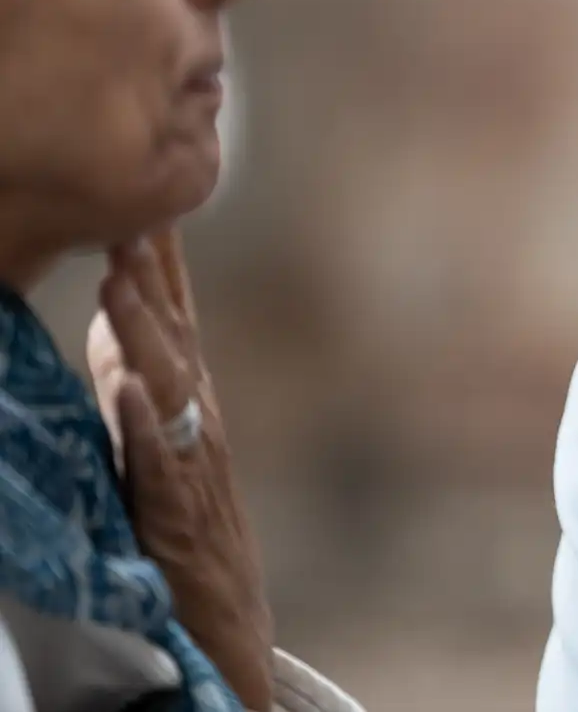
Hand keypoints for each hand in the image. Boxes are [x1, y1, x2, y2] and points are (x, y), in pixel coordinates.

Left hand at [87, 230, 275, 711]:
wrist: (224, 608)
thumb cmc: (186, 521)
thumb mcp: (160, 433)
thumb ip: (141, 374)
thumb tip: (119, 313)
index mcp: (192, 395)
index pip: (178, 316)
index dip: (164, 262)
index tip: (151, 204)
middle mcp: (200, 416)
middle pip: (177, 337)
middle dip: (155, 280)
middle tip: (134, 223)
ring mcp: (192, 460)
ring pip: (168, 385)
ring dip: (144, 333)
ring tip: (120, 287)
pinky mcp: (174, 509)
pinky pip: (157, 461)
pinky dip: (144, 423)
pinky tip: (128, 390)